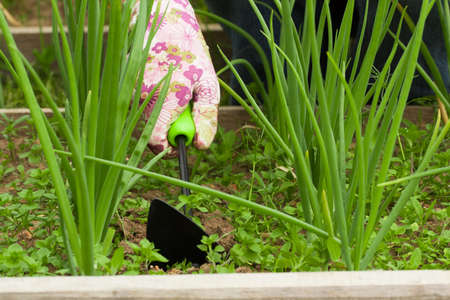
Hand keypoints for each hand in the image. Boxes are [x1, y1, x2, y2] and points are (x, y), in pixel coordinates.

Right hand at [135, 0, 219, 153]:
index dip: (170, 148)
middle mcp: (142, 97)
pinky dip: (152, 106)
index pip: (157, 142)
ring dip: (160, 118)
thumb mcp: (208, 84)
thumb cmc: (190, 52)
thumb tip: (200, 145)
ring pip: (144, 122)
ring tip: (174, 95)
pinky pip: (139, 108)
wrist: (162, 20)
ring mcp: (131, 91)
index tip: (182, 142)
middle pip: (150, 134)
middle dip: (167, 132)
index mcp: (165, 99)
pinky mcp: (127, 87)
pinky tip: (163, 88)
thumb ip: (205, 117)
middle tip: (183, 115)